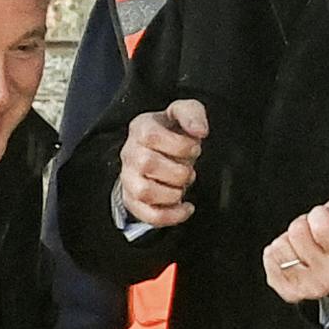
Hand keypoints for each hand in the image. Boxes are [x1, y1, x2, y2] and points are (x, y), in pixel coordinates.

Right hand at [115, 99, 209, 230]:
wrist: (159, 152)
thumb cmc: (173, 132)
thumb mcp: (183, 112)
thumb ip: (192, 113)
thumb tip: (200, 131)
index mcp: (140, 129)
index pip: (151, 136)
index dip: (179, 145)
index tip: (194, 148)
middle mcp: (129, 154)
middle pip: (147, 164)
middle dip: (178, 170)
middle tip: (189, 169)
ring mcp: (128, 179)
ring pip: (145, 192)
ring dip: (173, 193)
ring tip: (183, 186)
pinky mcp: (133, 201)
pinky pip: (148, 215)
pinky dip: (172, 216)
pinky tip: (186, 207)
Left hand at [264, 194, 328, 304]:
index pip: (322, 225)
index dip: (322, 215)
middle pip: (298, 231)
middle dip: (306, 226)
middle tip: (317, 235)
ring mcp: (309, 288)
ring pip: (281, 244)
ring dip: (291, 241)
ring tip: (308, 247)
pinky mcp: (290, 292)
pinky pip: (270, 257)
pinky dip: (279, 253)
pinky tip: (296, 257)